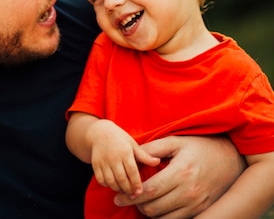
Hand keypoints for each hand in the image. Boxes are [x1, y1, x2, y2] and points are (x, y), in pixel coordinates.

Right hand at [89, 119, 159, 195]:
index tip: (140, 192)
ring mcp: (103, 161)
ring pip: (110, 181)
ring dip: (118, 188)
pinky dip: (107, 185)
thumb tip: (158, 162)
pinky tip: (113, 184)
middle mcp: (113, 157)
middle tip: (133, 194)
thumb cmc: (119, 139)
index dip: (137, 184)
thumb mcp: (133, 144)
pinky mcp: (95, 164)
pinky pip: (100, 179)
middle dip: (128, 189)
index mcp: (125, 152)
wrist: (99, 132)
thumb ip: (144, 156)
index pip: (132, 172)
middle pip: (121, 179)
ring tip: (124, 190)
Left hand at [114, 135, 244, 218]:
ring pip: (164, 218)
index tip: (118, 197)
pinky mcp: (203, 210)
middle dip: (136, 205)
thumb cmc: (201, 146)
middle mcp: (190, 192)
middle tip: (126, 198)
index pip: (149, 191)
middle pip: (154, 208)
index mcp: (181, 172)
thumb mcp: (176, 141)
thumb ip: (152, 148)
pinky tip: (157, 207)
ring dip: (149, 212)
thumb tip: (132, 155)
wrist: (232, 157)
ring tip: (141, 202)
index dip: (130, 197)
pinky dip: (164, 217)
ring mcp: (198, 204)